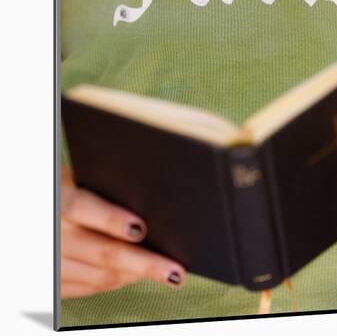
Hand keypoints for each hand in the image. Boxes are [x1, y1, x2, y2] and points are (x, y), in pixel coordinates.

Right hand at [61, 165, 185, 297]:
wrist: (33, 213)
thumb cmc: (68, 188)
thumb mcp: (78, 177)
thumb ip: (105, 184)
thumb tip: (149, 193)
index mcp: (56, 199)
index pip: (80, 208)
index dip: (110, 219)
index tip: (140, 228)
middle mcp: (52, 234)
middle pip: (101, 252)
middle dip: (143, 262)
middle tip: (174, 269)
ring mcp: (52, 262)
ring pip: (100, 276)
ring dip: (136, 275)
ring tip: (169, 274)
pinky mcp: (56, 282)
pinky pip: (91, 288)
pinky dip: (119, 281)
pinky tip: (140, 274)